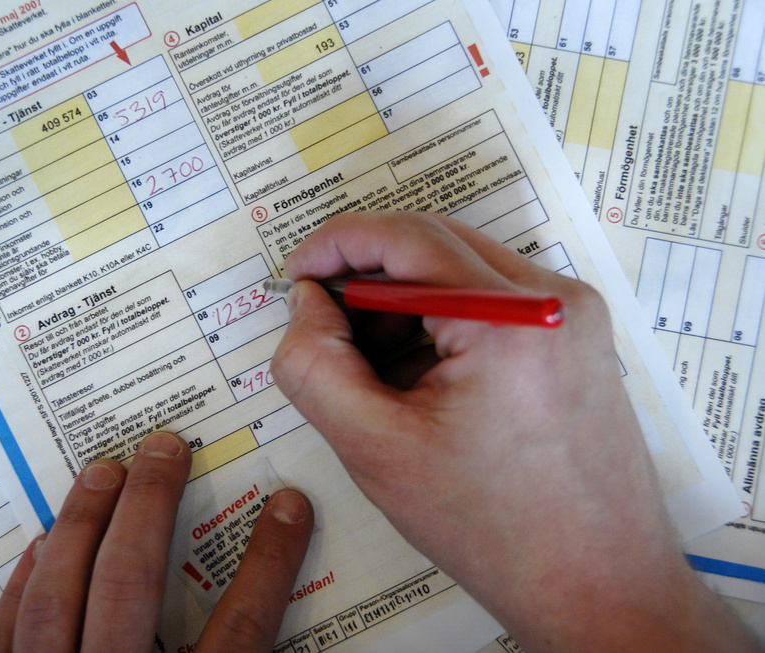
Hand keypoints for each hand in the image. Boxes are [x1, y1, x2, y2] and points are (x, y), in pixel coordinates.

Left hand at [0, 431, 312, 652]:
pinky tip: (40, 546)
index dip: (270, 561)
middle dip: (151, 506)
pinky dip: (23, 585)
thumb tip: (295, 633)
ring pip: (58, 595)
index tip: (290, 506)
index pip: (242, 626)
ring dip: (81, 524)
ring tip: (102, 471)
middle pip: (133, 584)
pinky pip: (5, 634)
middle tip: (165, 447)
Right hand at [271, 211, 757, 651]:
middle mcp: (554, 301)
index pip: (407, 237)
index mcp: (511, 319)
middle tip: (324, 325)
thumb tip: (306, 305)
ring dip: (404, 304)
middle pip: (436, 246)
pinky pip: (492, 302)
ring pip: (462, 272)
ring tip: (375, 373)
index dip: (337, 243)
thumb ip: (315, 366)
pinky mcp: (575, 338)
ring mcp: (572, 317)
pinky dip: (442, 324)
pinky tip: (420, 381)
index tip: (297, 273)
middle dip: (368, 277)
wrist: (597, 586)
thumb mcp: (376, 449)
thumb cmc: (496, 530)